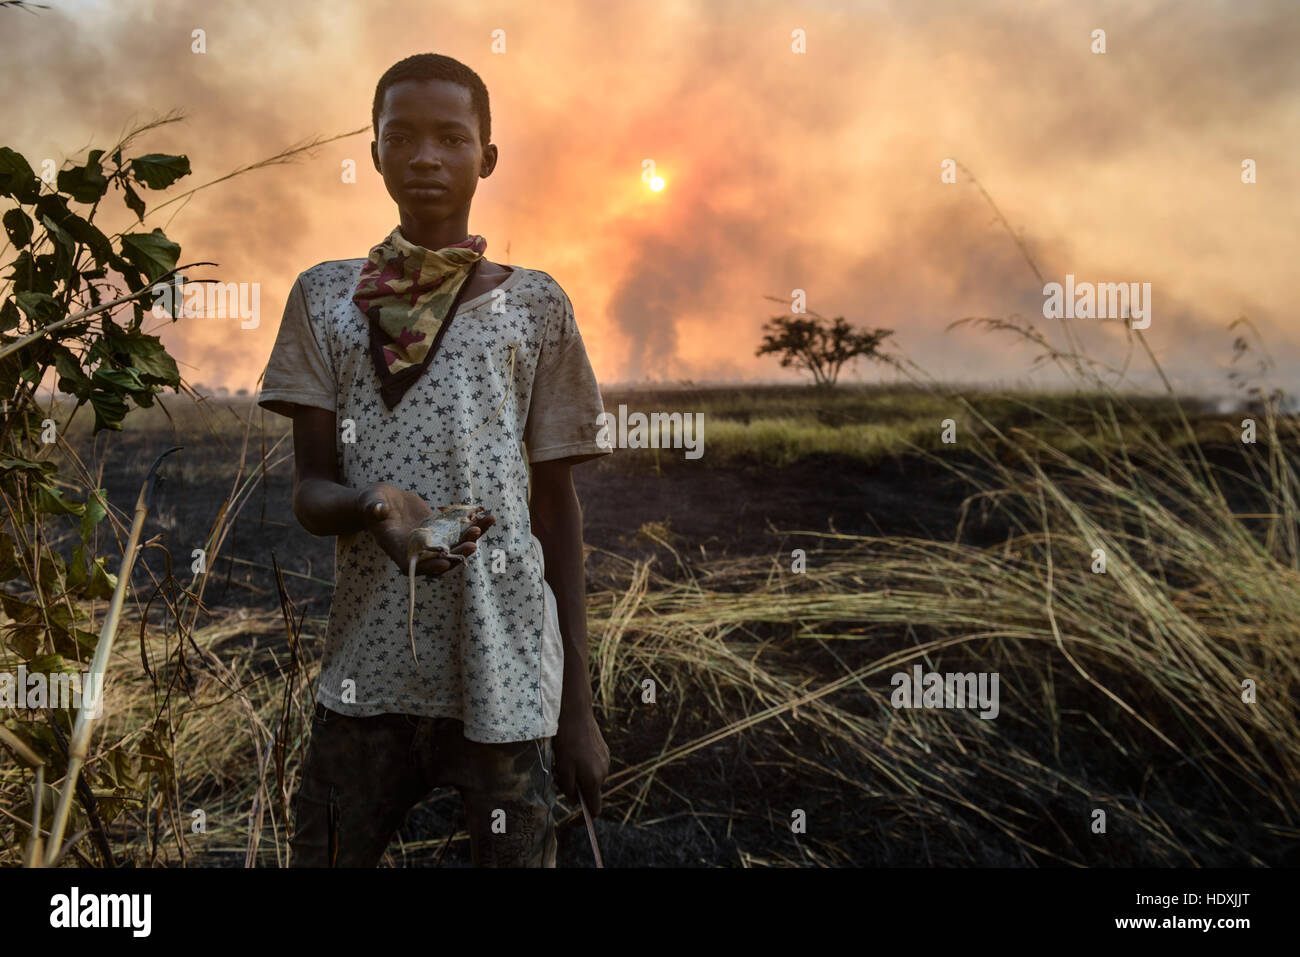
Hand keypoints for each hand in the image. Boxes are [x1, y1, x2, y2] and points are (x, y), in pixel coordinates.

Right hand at [358, 483, 494, 576]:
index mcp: (398, 549)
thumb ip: (373, 507)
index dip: (430, 566)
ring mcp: (432, 542)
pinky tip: (489, 517)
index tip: (445, 562)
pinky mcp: (442, 531)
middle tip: (471, 545)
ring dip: (471, 538)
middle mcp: (418, 550)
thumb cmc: (373, 503)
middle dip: (457, 554)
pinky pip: (461, 531)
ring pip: (456, 546)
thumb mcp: (371, 503)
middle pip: (440, 558)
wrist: (385, 502)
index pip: (415, 564)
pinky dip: (476, 525)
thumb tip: (376, 509)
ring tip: (484, 525)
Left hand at [553, 704, 609, 815]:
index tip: (572, 822)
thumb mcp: (562, 768)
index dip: (583, 819)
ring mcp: (605, 761)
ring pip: (590, 778)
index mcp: (594, 779)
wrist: (576, 713)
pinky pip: (593, 766)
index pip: (594, 809)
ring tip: (562, 762)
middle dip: (574, 791)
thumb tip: (575, 801)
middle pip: (590, 792)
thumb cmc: (566, 742)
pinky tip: (571, 752)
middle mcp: (604, 772)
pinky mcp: (604, 751)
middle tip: (556, 777)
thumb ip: (569, 789)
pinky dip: (582, 766)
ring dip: (577, 777)